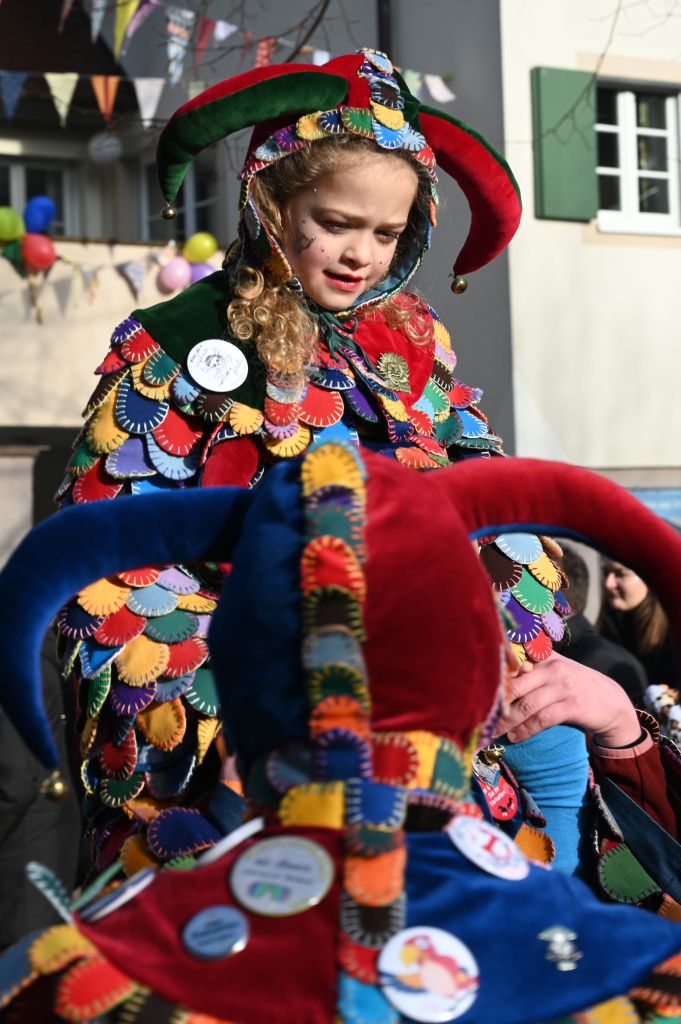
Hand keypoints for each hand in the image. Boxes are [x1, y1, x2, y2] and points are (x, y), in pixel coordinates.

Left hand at [494, 652, 641, 747]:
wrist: (613, 702)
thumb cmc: (577, 686)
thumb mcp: (557, 670)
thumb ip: (532, 670)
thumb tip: (496, 679)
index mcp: (545, 657)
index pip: (513, 663)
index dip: (494, 678)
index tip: (478, 692)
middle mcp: (553, 667)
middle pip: (515, 686)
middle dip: (495, 704)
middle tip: (480, 717)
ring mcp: (564, 686)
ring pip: (525, 705)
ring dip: (506, 722)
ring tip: (494, 732)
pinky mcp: (572, 705)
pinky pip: (541, 720)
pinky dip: (525, 731)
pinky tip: (515, 738)